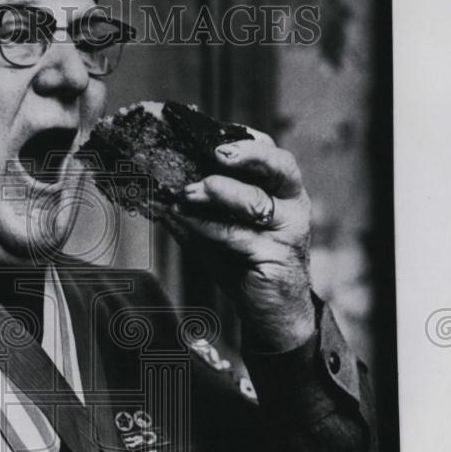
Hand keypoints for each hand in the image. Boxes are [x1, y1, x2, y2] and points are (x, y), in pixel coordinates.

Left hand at [163, 128, 314, 351]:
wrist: (270, 312)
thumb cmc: (246, 263)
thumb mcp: (220, 227)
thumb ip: (198, 206)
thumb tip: (157, 187)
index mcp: (283, 191)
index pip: (273, 155)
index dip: (249, 142)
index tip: (218, 139)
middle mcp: (293, 205)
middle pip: (281, 167)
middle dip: (248, 156)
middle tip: (215, 155)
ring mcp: (288, 232)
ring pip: (255, 202)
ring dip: (217, 194)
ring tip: (186, 193)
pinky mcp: (275, 258)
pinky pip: (237, 236)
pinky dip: (206, 226)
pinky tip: (183, 218)